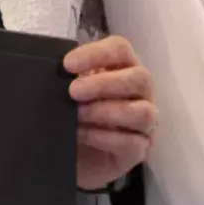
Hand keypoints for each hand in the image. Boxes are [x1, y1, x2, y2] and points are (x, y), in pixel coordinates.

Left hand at [65, 35, 155, 190]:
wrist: (73, 155)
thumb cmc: (73, 115)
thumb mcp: (68, 93)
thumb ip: (69, 79)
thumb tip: (58, 72)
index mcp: (123, 68)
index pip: (121, 49)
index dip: (96, 54)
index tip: (68, 65)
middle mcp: (140, 92)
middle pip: (140, 78)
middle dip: (104, 83)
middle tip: (74, 91)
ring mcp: (145, 122)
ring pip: (143, 112)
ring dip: (107, 112)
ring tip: (78, 115)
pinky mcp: (140, 150)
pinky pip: (132, 142)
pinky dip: (105, 137)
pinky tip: (84, 135)